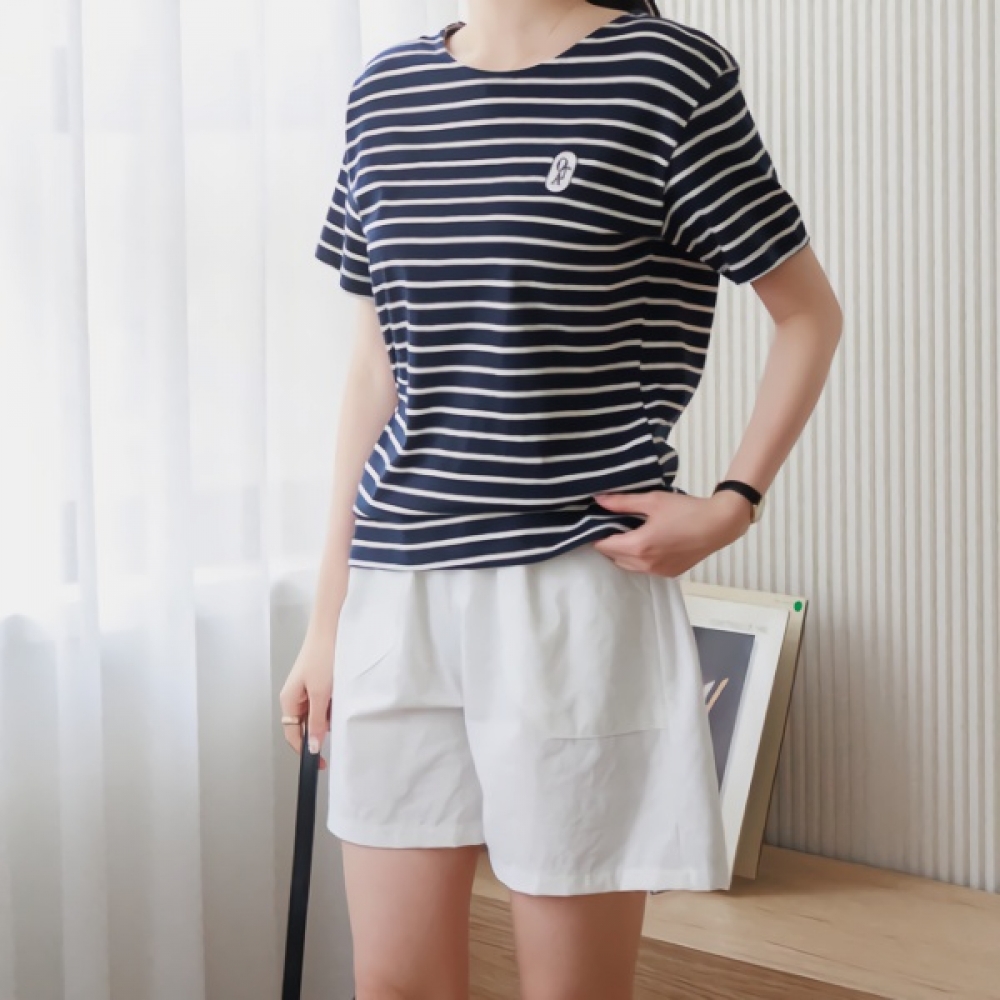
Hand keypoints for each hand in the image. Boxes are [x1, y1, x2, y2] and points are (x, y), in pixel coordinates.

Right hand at [278, 628, 335, 770]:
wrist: (331, 628)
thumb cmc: (322, 655)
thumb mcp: (320, 693)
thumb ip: (317, 721)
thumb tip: (314, 746)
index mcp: (289, 700)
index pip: (293, 735)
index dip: (306, 750)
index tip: (320, 762)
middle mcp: (295, 696)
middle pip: (306, 725)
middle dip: (321, 728)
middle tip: (334, 723)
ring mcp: (306, 689)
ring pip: (317, 714)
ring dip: (329, 714)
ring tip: (337, 700)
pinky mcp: (318, 682)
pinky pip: (324, 702)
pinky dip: (333, 702)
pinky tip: (339, 693)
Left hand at [591, 488, 753, 575]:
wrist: (719, 525)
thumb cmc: (686, 510)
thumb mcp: (652, 501)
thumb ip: (623, 502)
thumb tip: (598, 499)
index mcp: (638, 546)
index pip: (604, 546)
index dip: (597, 534)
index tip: (598, 522)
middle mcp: (645, 564)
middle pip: (613, 558)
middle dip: (608, 543)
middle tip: (612, 526)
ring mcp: (658, 572)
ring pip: (627, 566)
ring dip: (622, 553)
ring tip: (627, 534)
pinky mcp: (669, 574)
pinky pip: (643, 569)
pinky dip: (638, 559)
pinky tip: (645, 543)